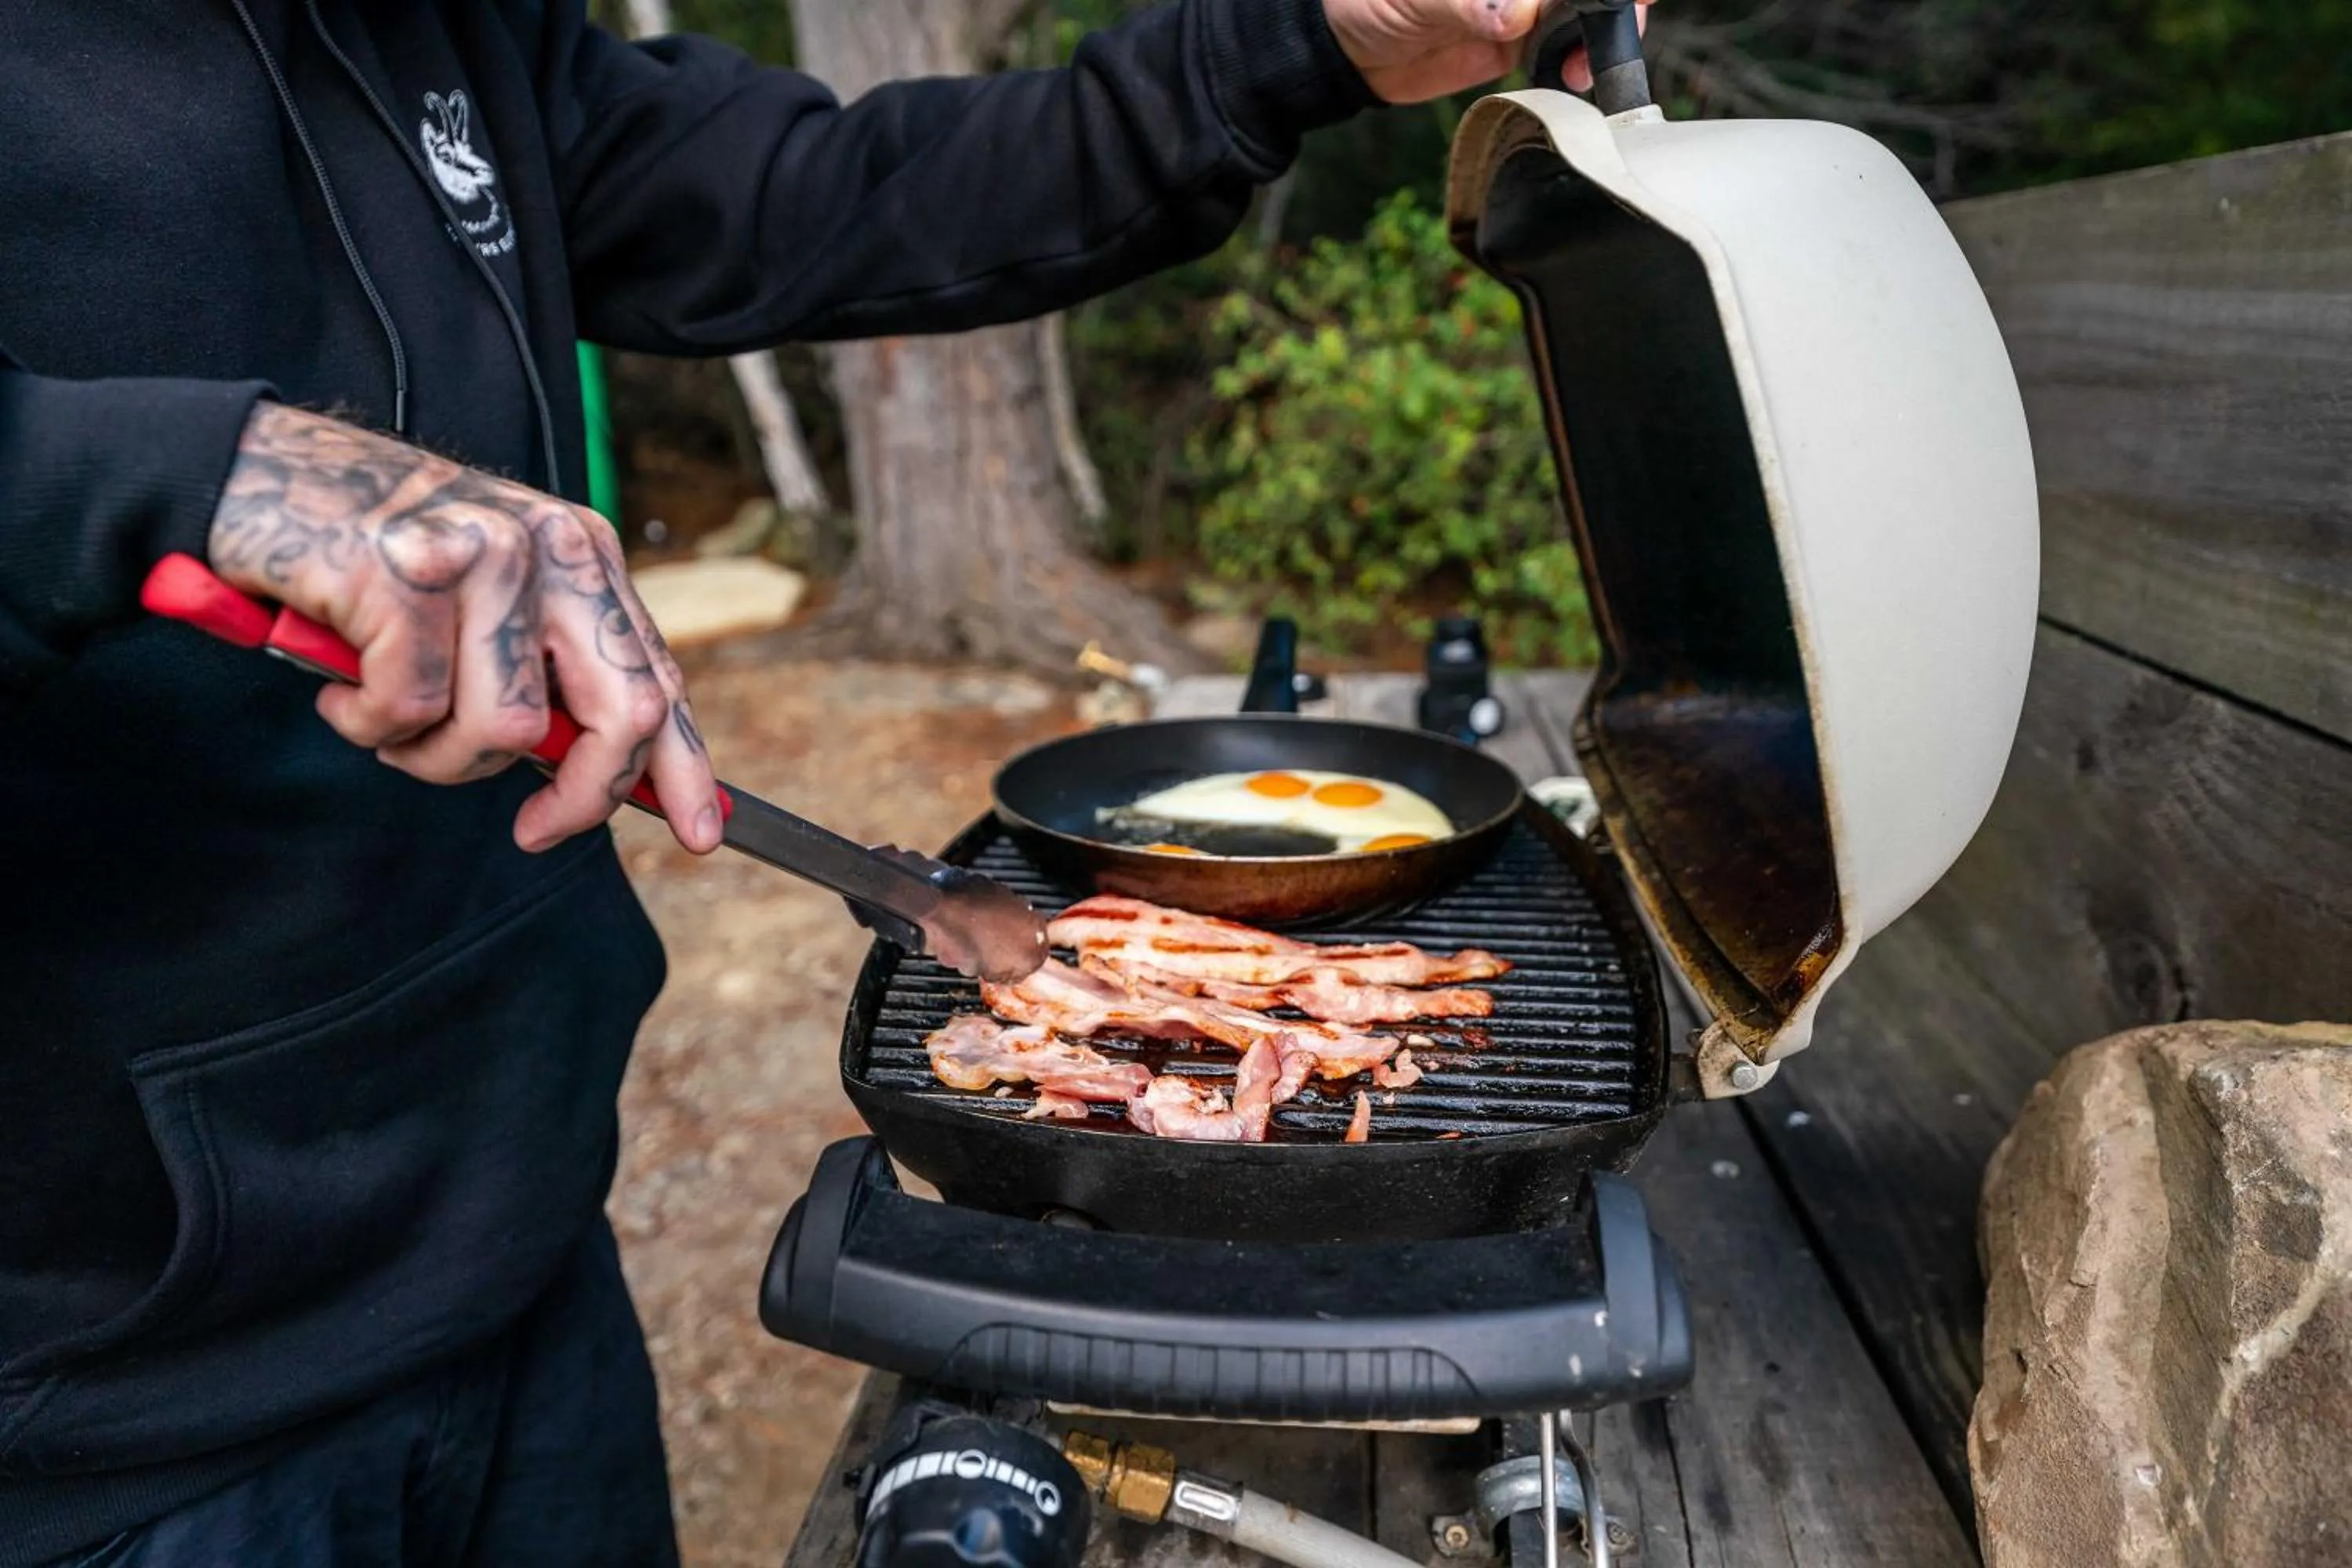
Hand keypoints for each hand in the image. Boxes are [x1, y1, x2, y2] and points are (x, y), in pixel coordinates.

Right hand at [206, 402, 721, 855]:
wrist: (255, 475)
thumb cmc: (373, 557)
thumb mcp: (489, 605)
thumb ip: (551, 673)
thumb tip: (612, 777)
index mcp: (586, 554)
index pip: (660, 678)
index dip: (684, 768)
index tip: (701, 832)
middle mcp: (552, 546)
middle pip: (621, 713)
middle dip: (583, 796)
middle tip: (536, 831)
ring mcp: (484, 555)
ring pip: (503, 731)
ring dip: (435, 756)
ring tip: (385, 715)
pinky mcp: (407, 576)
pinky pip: (410, 711)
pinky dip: (367, 723)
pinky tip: (340, 687)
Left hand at [1323, 0, 1648, 103]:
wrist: (1345, 48)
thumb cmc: (1367, 0)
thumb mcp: (1415, 0)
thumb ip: (1466, 3)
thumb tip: (1515, 14)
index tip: (1617, 0)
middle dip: (1614, 4)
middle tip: (1616, 29)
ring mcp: (1521, 2)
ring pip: (1584, 11)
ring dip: (1600, 36)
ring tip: (1585, 64)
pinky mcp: (1518, 38)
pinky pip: (1563, 46)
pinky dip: (1578, 61)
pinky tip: (1573, 75)